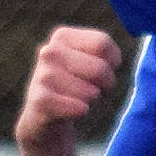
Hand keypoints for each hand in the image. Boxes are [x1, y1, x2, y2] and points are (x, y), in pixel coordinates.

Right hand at [15, 26, 122, 147]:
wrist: (45, 118)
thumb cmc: (76, 86)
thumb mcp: (91, 64)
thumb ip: (107, 55)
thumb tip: (115, 61)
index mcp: (62, 37)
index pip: (102, 43)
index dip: (113, 62)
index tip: (105, 71)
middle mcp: (49, 52)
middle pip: (100, 68)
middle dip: (106, 84)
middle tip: (95, 90)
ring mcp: (42, 76)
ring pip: (90, 91)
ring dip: (91, 100)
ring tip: (79, 99)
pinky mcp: (40, 101)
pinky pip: (77, 107)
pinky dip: (81, 111)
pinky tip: (74, 110)